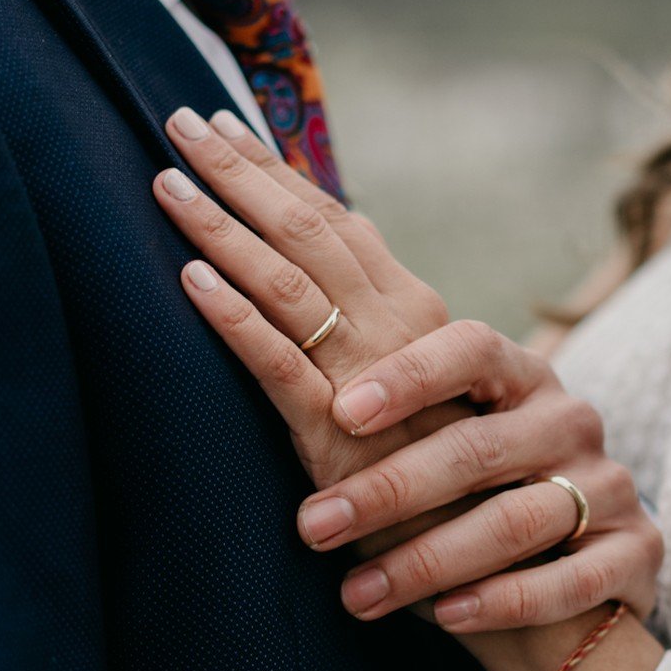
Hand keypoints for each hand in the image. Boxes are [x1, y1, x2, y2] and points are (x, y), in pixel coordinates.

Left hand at [152, 106, 455, 494]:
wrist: (502, 548)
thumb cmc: (452, 472)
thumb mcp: (426, 387)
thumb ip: (385, 334)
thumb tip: (335, 276)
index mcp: (416, 311)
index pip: (338, 223)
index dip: (280, 172)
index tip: (228, 127)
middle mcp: (399, 327)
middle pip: (311, 234)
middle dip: (243, 175)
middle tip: (182, 122)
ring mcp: (369, 377)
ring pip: (290, 284)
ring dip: (225, 229)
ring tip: (168, 185)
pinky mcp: (341, 436)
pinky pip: (282, 365)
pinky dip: (236, 318)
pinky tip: (193, 279)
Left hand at [296, 321, 663, 633]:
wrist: (566, 587)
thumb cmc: (468, 501)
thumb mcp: (433, 441)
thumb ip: (378, 406)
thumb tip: (269, 342)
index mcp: (520, 375)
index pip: (471, 348)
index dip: (410, 376)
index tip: (343, 410)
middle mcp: (570, 419)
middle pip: (478, 447)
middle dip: (389, 490)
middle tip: (314, 526)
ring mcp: (610, 484)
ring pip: (518, 520)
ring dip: (430, 561)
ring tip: (357, 595)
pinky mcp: (638, 550)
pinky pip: (573, 579)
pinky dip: (505, 600)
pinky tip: (447, 618)